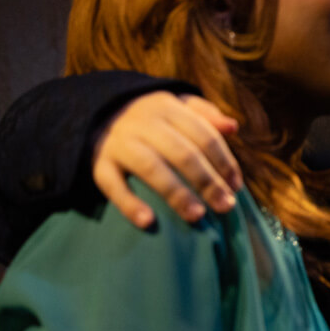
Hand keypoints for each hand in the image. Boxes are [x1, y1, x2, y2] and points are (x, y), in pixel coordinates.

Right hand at [93, 93, 241, 227]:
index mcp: (167, 108)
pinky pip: (113, 185)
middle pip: (182, 153)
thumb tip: (233, 127)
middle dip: (207, 181)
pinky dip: (129, 204)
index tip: (236, 187)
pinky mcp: (98, 163)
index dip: (224, 161)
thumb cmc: (150, 117)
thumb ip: (205, 116)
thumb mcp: (176, 108)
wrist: (93, 113)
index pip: (203, 135)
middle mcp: (143, 123)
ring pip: (151, 169)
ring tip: (197, 216)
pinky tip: (149, 222)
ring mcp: (119, 143)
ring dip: (177, 194)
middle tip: (226, 206)